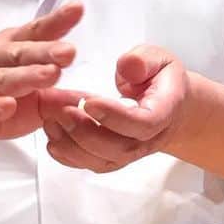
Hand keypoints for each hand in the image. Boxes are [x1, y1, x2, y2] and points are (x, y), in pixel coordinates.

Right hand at [0, 2, 83, 155]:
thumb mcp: (34, 99)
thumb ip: (60, 96)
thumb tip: (94, 99)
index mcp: (10, 48)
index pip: (35, 32)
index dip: (56, 21)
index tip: (78, 9)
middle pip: (20, 52)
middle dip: (46, 51)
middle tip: (69, 51)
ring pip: (2, 78)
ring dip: (26, 76)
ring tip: (50, 74)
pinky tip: (8, 106)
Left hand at [39, 44, 190, 172]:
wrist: (171, 105)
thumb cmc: (162, 79)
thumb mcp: (159, 58)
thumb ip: (143, 60)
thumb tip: (126, 67)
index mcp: (164, 112)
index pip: (143, 124)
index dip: (115, 117)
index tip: (88, 102)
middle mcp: (149, 139)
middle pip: (119, 148)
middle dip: (86, 132)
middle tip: (62, 111)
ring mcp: (131, 152)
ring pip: (103, 161)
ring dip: (72, 145)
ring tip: (52, 121)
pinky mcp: (115, 157)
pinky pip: (93, 165)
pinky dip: (69, 156)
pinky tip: (53, 139)